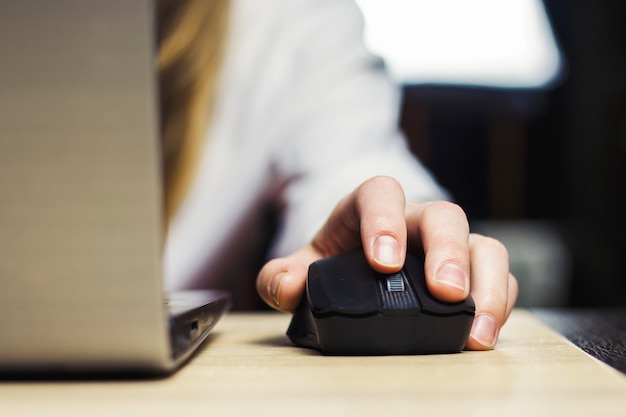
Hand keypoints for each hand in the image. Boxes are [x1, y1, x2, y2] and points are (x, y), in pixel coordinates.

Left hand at [256, 176, 517, 349]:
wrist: (362, 267)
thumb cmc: (335, 262)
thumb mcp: (302, 267)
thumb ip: (281, 276)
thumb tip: (287, 289)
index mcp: (369, 208)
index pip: (380, 194)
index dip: (385, 220)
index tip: (384, 262)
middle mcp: (416, 221)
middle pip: (443, 216)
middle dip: (447, 252)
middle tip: (445, 292)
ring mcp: (448, 245)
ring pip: (482, 244)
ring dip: (484, 284)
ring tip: (475, 328)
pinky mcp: (471, 270)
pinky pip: (497, 275)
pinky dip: (497, 302)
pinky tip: (483, 333)